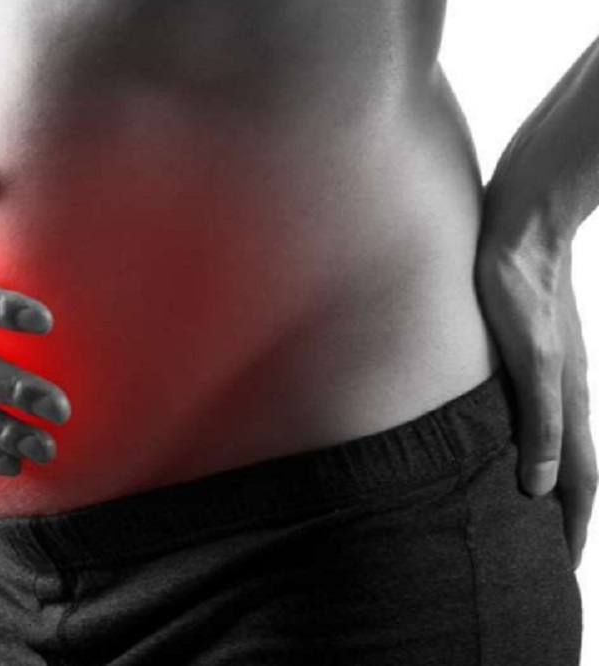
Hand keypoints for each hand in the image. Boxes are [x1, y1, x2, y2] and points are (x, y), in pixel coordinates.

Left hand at [475, 215, 595, 568]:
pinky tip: (510, 442)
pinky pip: (540, 413)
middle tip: (550, 552)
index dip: (572, 525)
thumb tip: (537, 487)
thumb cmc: (519, 285)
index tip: (563, 567)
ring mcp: (554, 372)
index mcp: (571, 402)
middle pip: (574, 467)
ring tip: (532, 510)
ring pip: (557, 441)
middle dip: (565, 512)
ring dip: (551, 480)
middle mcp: (569, 392)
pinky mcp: (533, 352)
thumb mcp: (531, 358)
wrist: (524, 223)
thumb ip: (540, 420)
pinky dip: (534, 442)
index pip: (579, 481)